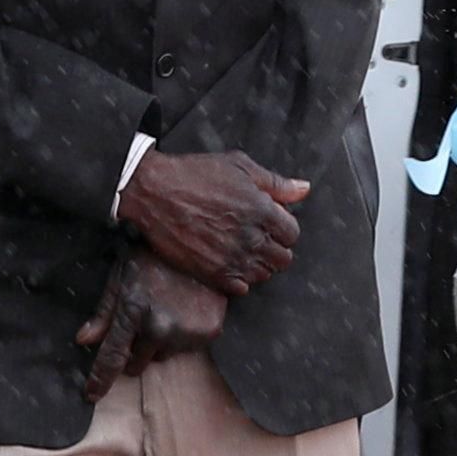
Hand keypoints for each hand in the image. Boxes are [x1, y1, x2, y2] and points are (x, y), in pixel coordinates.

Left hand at [78, 249, 230, 398]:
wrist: (202, 244)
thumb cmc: (154, 257)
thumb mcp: (122, 278)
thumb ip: (104, 313)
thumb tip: (83, 340)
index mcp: (133, 311)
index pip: (111, 356)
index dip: (100, 379)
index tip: (92, 396)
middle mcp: (159, 327)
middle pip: (138, 363)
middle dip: (136, 351)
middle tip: (144, 322)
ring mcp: (186, 332)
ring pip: (164, 356)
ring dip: (161, 343)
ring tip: (168, 311)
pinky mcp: (208, 332)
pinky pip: (188, 348)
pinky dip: (184, 336)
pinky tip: (187, 310)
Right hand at [119, 147, 308, 295]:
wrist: (153, 192)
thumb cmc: (194, 175)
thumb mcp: (239, 166)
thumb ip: (276, 183)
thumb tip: (304, 190)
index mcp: (262, 211)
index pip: (292, 234)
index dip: (283, 228)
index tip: (270, 224)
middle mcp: (251, 238)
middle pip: (282, 259)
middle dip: (275, 248)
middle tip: (257, 238)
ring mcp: (232, 258)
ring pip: (263, 275)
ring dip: (258, 265)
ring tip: (241, 250)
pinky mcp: (212, 273)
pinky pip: (241, 289)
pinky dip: (239, 280)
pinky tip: (228, 263)